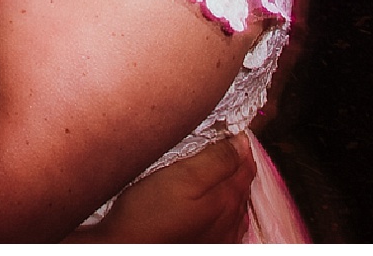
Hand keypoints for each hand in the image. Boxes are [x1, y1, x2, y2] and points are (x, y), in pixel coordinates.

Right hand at [85, 135, 253, 242]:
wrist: (126, 248)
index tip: (229, 129)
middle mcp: (230, 221)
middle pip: (242, 184)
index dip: (239, 144)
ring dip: (229, 185)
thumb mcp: (182, 176)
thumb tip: (241, 142)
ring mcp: (220, 238)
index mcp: (227, 199)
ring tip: (214, 169)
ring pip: (235, 204)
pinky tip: (212, 204)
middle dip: (234, 163)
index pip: (246, 164)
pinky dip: (223, 208)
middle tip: (220, 142)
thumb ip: (216, 159)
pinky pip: (226, 223)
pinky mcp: (206, 246)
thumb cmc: (148, 215)